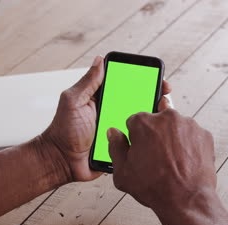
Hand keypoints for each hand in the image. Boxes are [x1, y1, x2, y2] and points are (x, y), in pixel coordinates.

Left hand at [37, 56, 171, 182]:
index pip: (127, 84)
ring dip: (153, 118)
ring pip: (142, 122)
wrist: (61, 161)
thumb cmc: (63, 131)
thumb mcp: (73, 101)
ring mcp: (119, 129)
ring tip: (163, 115)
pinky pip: (138, 141)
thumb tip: (99, 59)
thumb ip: (87, 82)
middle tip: (166, 95)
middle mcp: (113, 112)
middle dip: (154, 96)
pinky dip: (147, 138)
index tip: (156, 75)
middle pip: (139, 101)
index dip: (142, 78)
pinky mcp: (122, 146)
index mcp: (103, 98)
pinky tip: (157, 136)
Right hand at [107, 109, 215, 211]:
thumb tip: (113, 134)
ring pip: (176, 128)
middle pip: (157, 121)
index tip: (139, 149)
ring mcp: (188, 125)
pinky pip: (192, 136)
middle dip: (155, 135)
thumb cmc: (155, 187)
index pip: (134, 121)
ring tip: (171, 162)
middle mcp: (167, 118)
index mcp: (143, 122)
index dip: (135, 137)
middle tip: (155, 157)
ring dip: (172, 139)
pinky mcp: (204, 135)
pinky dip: (188, 146)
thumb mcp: (122, 171)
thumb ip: (115, 147)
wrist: (186, 200)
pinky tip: (183, 163)